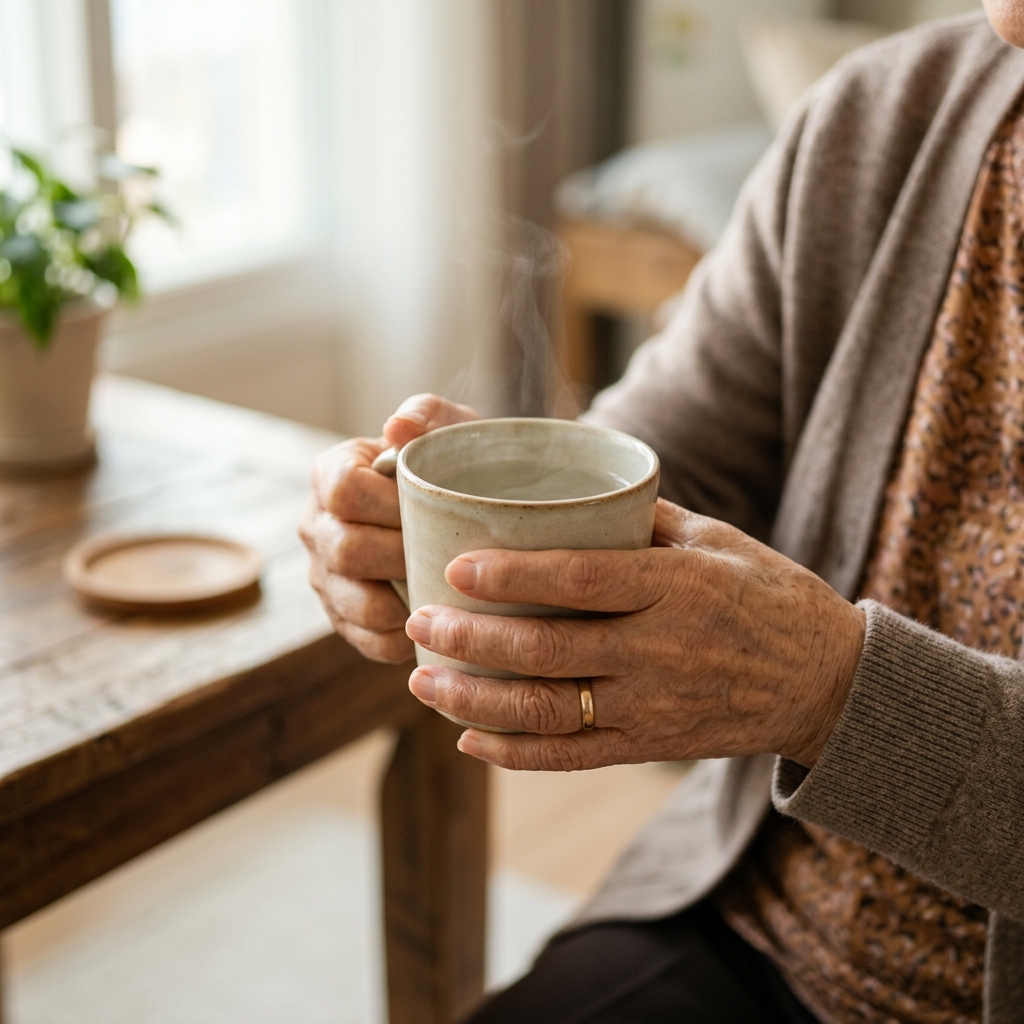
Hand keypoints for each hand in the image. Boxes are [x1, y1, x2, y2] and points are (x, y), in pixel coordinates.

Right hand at [299, 393, 479, 662]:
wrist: (466, 511)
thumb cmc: (454, 464)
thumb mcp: (449, 429)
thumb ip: (427, 415)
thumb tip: (397, 428)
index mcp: (332, 473)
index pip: (342, 490)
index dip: (387, 503)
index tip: (430, 506)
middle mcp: (317, 526)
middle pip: (344, 550)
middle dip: (400, 554)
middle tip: (447, 553)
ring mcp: (325, 576)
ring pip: (352, 601)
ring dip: (403, 600)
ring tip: (443, 591)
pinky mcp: (344, 618)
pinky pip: (366, 639)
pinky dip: (404, 637)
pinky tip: (435, 623)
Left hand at [405, 499, 865, 769]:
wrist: (825, 681)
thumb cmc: (766, 595)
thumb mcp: (716, 540)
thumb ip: (643, 520)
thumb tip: (569, 486)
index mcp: (677, 587)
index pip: (582, 579)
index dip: (514, 575)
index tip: (456, 564)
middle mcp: (661, 650)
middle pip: (550, 649)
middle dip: (473, 639)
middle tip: (418, 620)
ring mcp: (655, 706)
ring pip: (551, 709)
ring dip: (478, 699)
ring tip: (423, 680)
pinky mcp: (651, 745)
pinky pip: (575, 756)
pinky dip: (517, 753)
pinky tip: (469, 740)